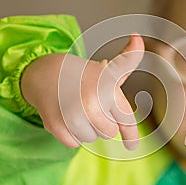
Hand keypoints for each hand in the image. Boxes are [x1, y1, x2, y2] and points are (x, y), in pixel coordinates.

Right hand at [21, 34, 144, 149]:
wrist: (47, 74)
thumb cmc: (85, 75)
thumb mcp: (108, 68)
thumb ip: (128, 59)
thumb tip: (138, 36)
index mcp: (108, 89)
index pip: (126, 120)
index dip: (132, 136)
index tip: (132, 148)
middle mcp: (91, 101)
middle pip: (108, 133)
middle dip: (102, 123)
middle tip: (91, 105)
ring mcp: (72, 114)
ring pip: (90, 139)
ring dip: (86, 129)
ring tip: (78, 110)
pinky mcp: (56, 125)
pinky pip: (73, 143)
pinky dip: (70, 134)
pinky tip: (66, 117)